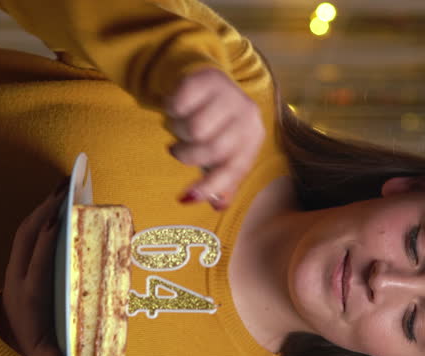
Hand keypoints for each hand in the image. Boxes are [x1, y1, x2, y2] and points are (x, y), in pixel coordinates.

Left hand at [0, 177, 69, 355]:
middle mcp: (20, 276)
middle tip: (65, 190)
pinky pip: (31, 231)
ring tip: (64, 185)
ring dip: (43, 206)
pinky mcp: (23, 259)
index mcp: (29, 298)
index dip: (45, 246)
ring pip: (28, 229)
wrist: (8, 337)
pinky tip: (59, 198)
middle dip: (45, 212)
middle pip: (28, 238)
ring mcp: (18, 265)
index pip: (36, 267)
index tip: (57, 225)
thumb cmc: (35, 344)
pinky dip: (43, 212)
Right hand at [164, 67, 265, 210]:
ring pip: (193, 128)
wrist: (210, 82)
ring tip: (180, 125)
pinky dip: (171, 109)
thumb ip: (222, 182)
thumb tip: (218, 206)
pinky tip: (177, 107)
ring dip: (177, 130)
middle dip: (187, 155)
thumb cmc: (217, 126)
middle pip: (211, 149)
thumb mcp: (224, 153)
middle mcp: (247, 115)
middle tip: (178, 150)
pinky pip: (179, 105)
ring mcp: (229, 95)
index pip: (233, 169)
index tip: (186, 197)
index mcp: (253, 138)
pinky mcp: (207, 79)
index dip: (210, 186)